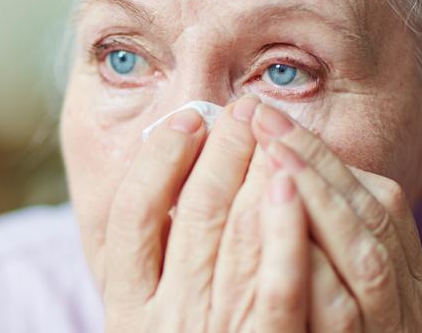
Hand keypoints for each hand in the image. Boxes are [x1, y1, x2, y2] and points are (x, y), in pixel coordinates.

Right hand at [99, 95, 313, 331]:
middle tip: (243, 109)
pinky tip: (292, 184)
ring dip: (257, 171)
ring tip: (271, 129)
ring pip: (239, 236)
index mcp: (129, 310)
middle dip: (222, 150)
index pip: (132, 216)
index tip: (186, 119)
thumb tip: (171, 183)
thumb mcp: (152, 321)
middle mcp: (168, 322)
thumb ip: (156, 269)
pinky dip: (285, 230)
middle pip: (195, 213)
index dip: (158, 160)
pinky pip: (280, 286)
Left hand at [250, 103, 421, 331]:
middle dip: (316, 161)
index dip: (322, 156)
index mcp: (405, 275)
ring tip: (272, 152)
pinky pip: (343, 309)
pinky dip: (315, 262)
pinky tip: (283, 217)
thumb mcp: (339, 291)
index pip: (372, 199)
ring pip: (367, 254)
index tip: (271, 119)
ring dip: (321, 198)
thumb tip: (281, 177)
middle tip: (261, 118)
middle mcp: (410, 298)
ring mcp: (393, 327)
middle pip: (372, 215)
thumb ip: (324, 242)